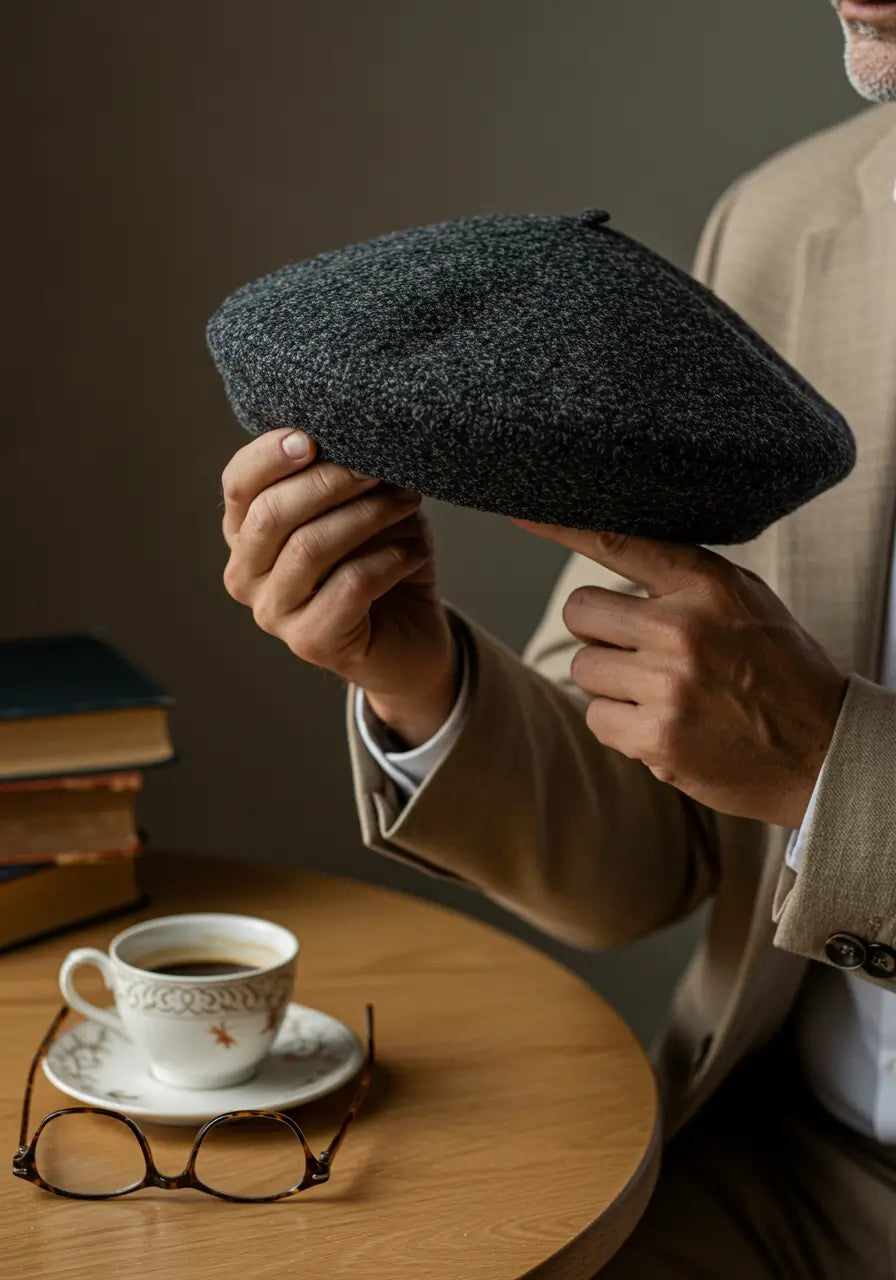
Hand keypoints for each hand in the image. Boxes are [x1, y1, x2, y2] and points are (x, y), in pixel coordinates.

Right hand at [221, 428, 457, 743]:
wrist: (411, 637)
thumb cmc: (379, 559)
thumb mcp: (361, 506)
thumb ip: (342, 475)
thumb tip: (355, 438)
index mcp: (246, 533)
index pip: (239, 484)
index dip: (269, 455)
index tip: (312, 437)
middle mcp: (246, 574)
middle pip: (271, 514)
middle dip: (329, 482)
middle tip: (378, 466)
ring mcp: (273, 613)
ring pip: (310, 547)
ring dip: (367, 515)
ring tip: (408, 500)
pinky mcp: (311, 642)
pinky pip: (349, 586)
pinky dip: (389, 560)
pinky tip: (415, 552)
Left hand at [510, 519, 848, 828]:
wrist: (821, 751)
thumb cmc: (779, 669)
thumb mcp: (745, 601)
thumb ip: (682, 577)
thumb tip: (608, 546)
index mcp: (707, 586)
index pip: (617, 544)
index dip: (562, 528)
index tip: (522, 515)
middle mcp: (683, 630)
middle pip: (581, 612)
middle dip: (599, 632)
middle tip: (637, 649)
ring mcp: (667, 686)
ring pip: (583, 668)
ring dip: (610, 682)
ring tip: (661, 691)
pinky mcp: (656, 738)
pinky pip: (596, 717)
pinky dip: (620, 725)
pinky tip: (663, 724)